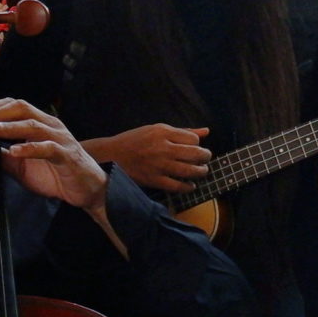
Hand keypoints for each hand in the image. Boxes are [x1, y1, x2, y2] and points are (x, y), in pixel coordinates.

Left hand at [0, 98, 106, 208]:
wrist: (86, 191)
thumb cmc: (54, 175)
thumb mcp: (21, 166)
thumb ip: (4, 156)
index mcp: (39, 123)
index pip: (13, 106)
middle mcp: (50, 125)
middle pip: (21, 109)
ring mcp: (59, 138)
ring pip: (32, 125)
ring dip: (8, 127)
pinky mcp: (67, 155)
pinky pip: (47, 148)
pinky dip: (29, 148)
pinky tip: (14, 151)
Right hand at [85, 122, 208, 191]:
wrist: (111, 155)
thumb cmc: (134, 140)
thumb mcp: (156, 129)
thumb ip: (182, 131)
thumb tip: (206, 131)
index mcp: (163, 132)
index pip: (194, 139)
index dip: (197, 144)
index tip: (194, 147)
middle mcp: (163, 148)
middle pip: (196, 154)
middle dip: (205, 157)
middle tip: (204, 159)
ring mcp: (159, 165)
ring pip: (190, 171)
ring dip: (200, 172)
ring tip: (201, 171)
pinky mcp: (153, 180)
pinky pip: (177, 186)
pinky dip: (188, 187)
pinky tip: (190, 185)